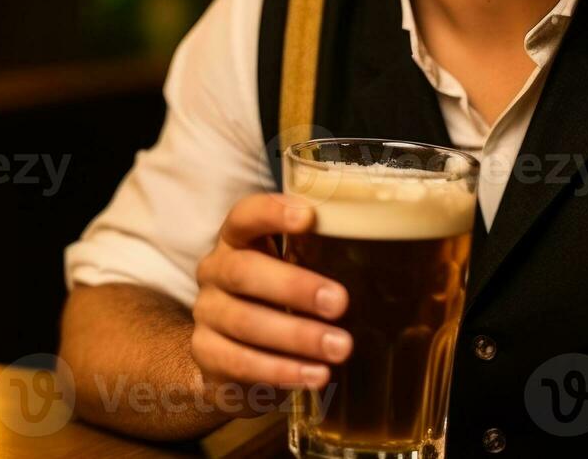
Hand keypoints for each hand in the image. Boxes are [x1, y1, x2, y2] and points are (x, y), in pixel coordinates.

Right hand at [191, 193, 350, 390]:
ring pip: (245, 322)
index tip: (309, 216)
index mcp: (238, 239)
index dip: (272, 213)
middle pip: (244, 271)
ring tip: (340, 348)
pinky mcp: (206, 354)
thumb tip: (380, 260)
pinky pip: (241, 363)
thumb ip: (318, 259)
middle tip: (340, 303)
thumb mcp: (294, 271)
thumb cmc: (277, 299)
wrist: (234, 356)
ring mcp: (206, 313)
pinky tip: (316, 375)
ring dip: (297, 336)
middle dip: (295, 287)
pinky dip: (282, 371)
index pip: (245, 216)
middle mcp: (215, 271)